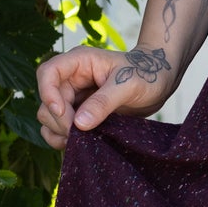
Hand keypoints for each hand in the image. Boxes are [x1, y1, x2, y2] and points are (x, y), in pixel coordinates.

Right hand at [35, 44, 172, 150]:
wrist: (160, 81)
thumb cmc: (146, 74)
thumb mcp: (128, 85)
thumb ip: (103, 102)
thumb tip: (79, 123)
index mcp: (80, 62)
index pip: (48, 72)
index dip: (48, 93)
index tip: (62, 112)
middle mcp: (72, 78)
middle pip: (47, 100)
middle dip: (60, 119)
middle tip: (80, 134)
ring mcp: (74, 97)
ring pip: (49, 116)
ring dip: (58, 131)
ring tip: (79, 141)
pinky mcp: (79, 113)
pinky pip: (58, 127)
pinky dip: (61, 138)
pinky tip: (76, 144)